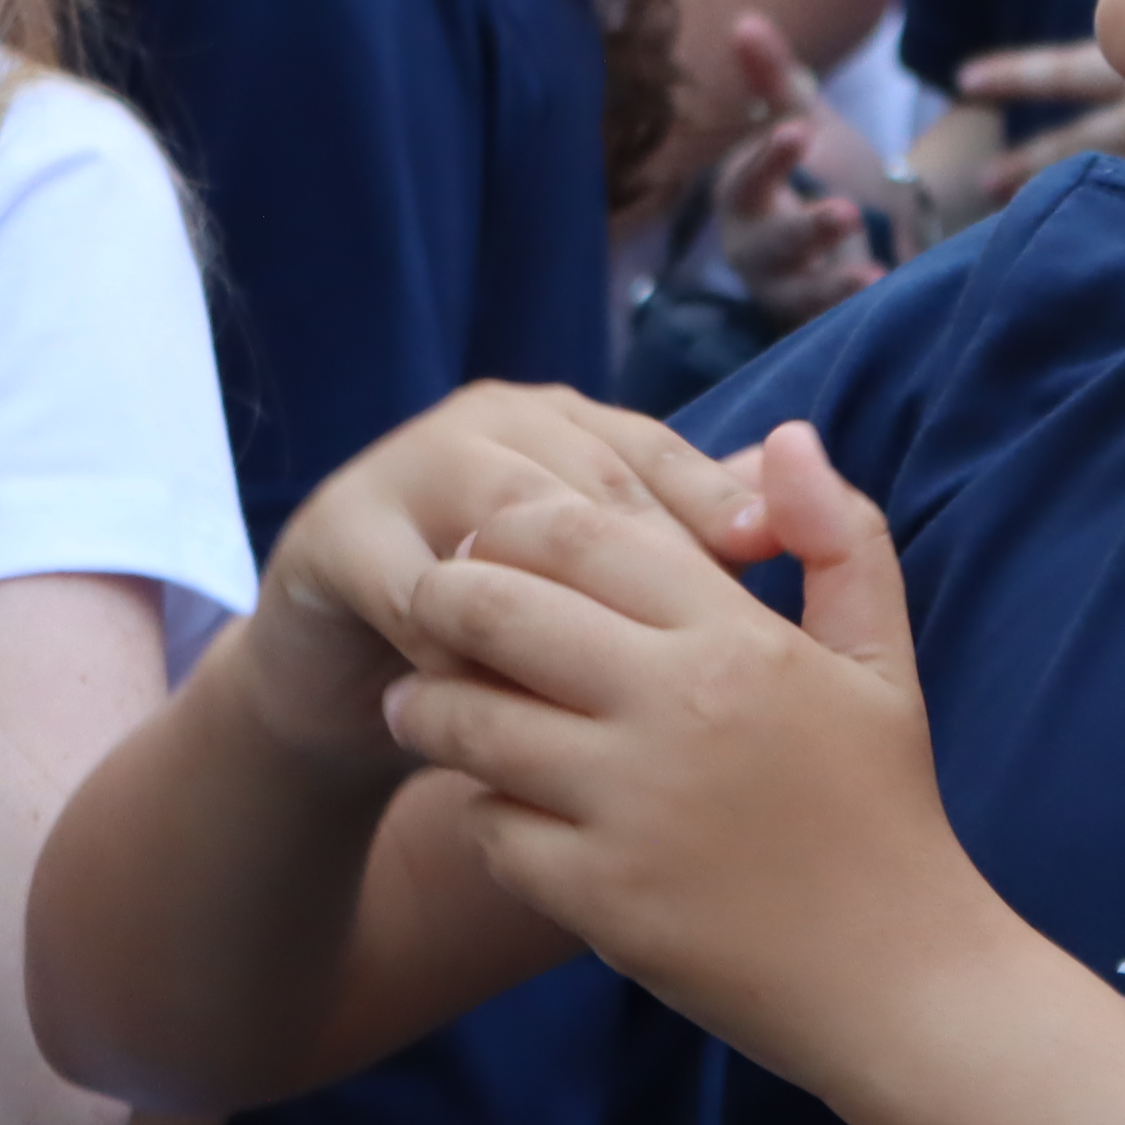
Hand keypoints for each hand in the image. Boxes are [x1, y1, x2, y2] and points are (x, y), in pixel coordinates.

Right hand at [236, 380, 776, 774]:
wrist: (358, 690)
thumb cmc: (513, 643)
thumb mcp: (599, 591)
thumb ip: (687, 536)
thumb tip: (789, 490)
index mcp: (567, 422)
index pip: (652, 452)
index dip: (708, 497)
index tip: (762, 549)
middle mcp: (490, 424)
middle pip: (579, 482)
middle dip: (640, 554)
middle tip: (694, 629)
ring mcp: (404, 467)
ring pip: (496, 524)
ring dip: (548, 601)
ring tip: (608, 675)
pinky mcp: (334, 533)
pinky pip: (405, 584)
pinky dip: (455, 643)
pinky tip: (499, 702)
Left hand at [399, 418, 993, 1083]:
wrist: (898, 979)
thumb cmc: (884, 808)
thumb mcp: (882, 660)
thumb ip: (840, 536)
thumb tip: (783, 437)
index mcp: (740, 639)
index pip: (585, 533)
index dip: (515, 525)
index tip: (491, 540)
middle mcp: (676, 710)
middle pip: (499, 612)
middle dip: (440, 598)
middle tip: (422, 606)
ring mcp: (631, 808)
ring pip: (469, 724)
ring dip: (425, 708)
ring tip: (415, 706)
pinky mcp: (598, 899)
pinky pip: (490, 830)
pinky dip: (476, 812)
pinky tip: (486, 805)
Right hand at [712, 13, 894, 324]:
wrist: (852, 243)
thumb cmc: (814, 174)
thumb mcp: (802, 124)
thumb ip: (773, 77)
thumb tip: (744, 19)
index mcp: (742, 198)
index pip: (747, 178)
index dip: (770, 158)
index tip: (798, 131)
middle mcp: (756, 252)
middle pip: (773, 245)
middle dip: (806, 230)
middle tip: (846, 212)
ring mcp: (789, 294)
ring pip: (804, 295)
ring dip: (836, 285)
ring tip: (873, 276)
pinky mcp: (820, 327)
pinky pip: (835, 327)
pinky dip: (859, 317)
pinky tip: (892, 301)